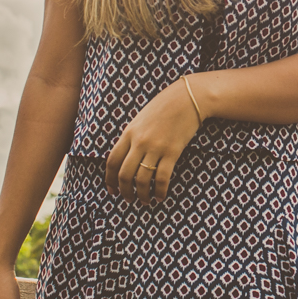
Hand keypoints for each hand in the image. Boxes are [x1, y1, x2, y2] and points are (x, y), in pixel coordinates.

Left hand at [106, 78, 201, 203]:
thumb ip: (132, 136)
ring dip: (142, 195)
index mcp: (129, 133)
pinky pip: (162, 177)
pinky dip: (160, 191)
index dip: (110, 179)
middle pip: (125, 174)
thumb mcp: (141, 119)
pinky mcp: (172, 152)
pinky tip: (161, 196)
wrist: (188, 98)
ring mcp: (156, 147)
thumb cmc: (165, 106)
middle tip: (128, 199)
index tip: (112, 189)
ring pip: (142, 179)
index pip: (112, 161)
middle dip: (124, 191)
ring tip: (145, 201)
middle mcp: (139, 142)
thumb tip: (126, 157)